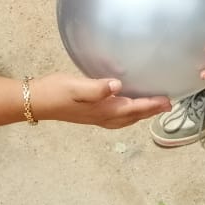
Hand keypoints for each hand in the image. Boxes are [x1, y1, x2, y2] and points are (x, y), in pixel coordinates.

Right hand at [29, 73, 170, 127]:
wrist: (37, 102)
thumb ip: (97, 87)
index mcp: (103, 110)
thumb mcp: (76, 86)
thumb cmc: (55, 91)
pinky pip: (117, 118)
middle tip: (167, 105)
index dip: (151, 105)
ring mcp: (96, 118)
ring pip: (125, 119)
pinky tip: (126, 107)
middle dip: (150, 111)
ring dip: (140, 114)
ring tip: (153, 108)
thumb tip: (117, 85)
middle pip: (133, 116)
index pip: (133, 108)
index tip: (167, 101)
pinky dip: (128, 114)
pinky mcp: (91, 115)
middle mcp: (103, 117)